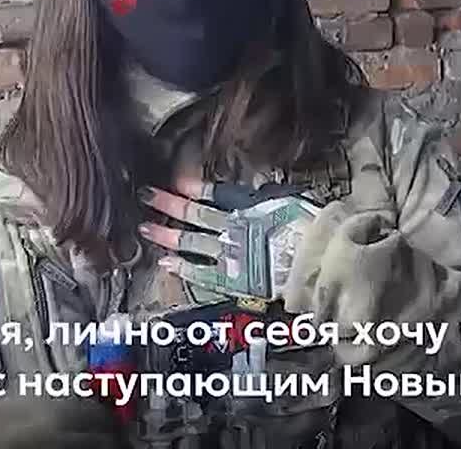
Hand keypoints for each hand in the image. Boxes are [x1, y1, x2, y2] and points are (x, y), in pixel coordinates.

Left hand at [136, 177, 316, 300]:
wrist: (313, 259)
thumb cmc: (309, 228)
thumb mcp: (290, 201)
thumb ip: (269, 198)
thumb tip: (262, 192)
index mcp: (250, 206)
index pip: (216, 194)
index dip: (195, 188)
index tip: (178, 182)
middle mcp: (233, 227)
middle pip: (195, 214)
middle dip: (169, 205)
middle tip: (148, 197)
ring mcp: (229, 254)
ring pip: (191, 242)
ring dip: (166, 235)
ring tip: (147, 229)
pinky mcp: (232, 279)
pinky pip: (201, 274)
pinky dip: (182, 268)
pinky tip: (166, 263)